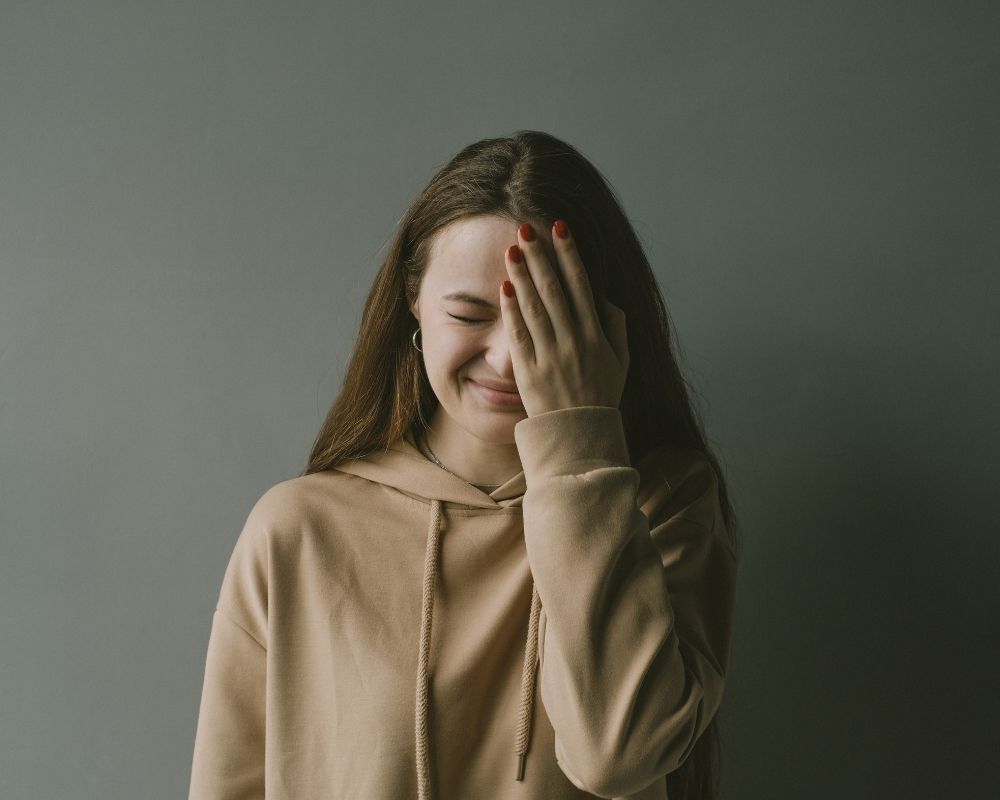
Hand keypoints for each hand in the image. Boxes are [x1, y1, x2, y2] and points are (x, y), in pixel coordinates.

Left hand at [499, 220, 628, 417]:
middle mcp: (573, 341)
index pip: (581, 285)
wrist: (579, 435)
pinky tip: (505, 286)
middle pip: (554, 289)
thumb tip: (605, 298)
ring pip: (534, 307)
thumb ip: (616, 328)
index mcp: (595, 335)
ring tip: (512, 249)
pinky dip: (511, 309)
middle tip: (527, 228)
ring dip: (522, 275)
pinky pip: (519, 335)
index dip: (569, 254)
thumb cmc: (600, 396)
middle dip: (540, 256)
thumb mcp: (620, 362)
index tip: (560, 228)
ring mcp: (550, 356)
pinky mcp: (529, 371)